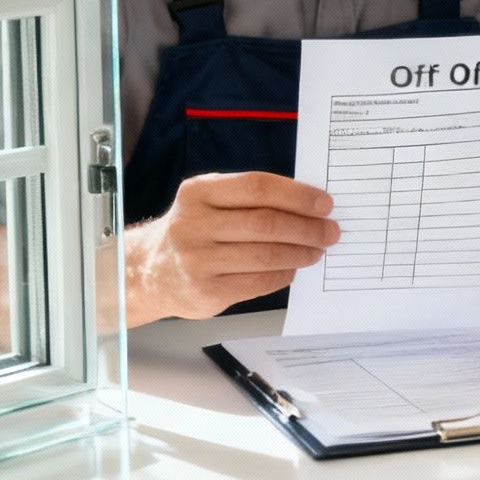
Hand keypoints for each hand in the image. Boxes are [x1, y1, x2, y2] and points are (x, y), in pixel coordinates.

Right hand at [126, 172, 338, 322]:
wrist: (149, 271)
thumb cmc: (195, 230)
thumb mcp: (210, 202)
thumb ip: (250, 199)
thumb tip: (309, 205)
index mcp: (198, 192)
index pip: (257, 187)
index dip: (297, 195)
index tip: (324, 203)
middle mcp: (193, 224)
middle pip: (265, 223)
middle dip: (307, 227)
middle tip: (330, 231)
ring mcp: (197, 260)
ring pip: (266, 255)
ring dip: (300, 253)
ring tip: (317, 250)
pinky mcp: (206, 291)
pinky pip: (259, 281)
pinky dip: (284, 274)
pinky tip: (293, 268)